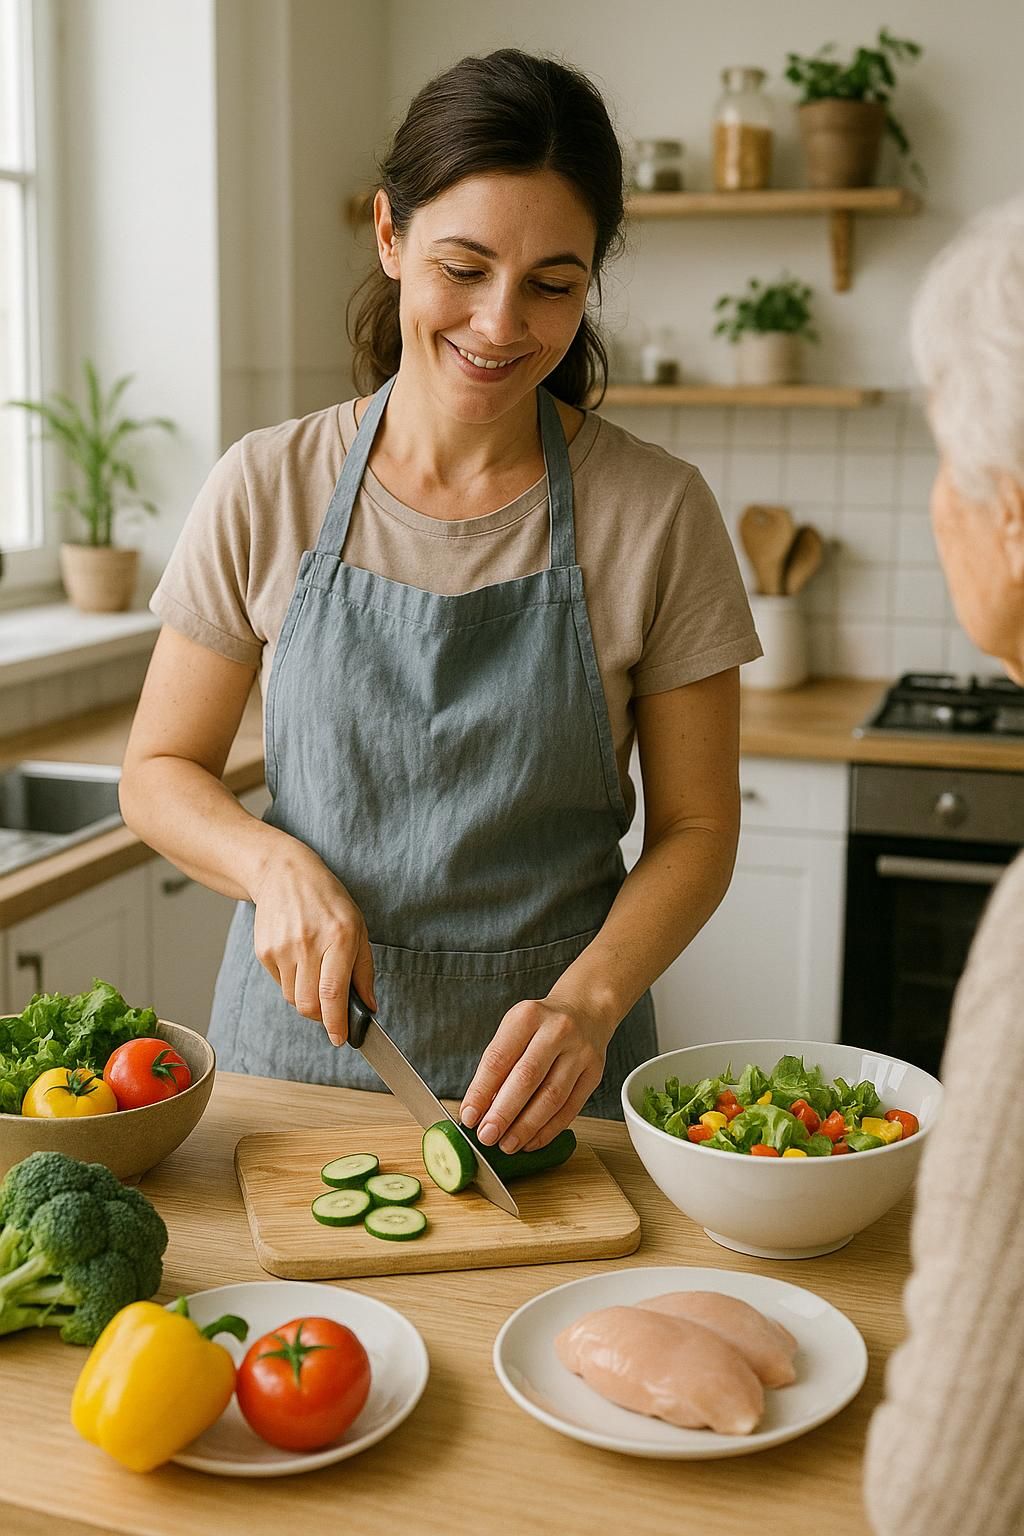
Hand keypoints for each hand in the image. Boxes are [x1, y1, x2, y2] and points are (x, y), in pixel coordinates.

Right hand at [250, 839, 375, 1046]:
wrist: (284, 874)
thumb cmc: (328, 900)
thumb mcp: (358, 927)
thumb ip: (364, 970)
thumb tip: (369, 1007)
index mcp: (339, 936)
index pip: (334, 993)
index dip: (337, 1023)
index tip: (341, 1039)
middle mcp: (308, 943)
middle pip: (310, 1005)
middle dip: (322, 1018)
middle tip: (332, 1011)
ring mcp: (282, 948)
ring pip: (294, 999)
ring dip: (308, 999)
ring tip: (316, 973)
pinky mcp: (264, 951)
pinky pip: (281, 985)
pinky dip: (293, 983)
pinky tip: (299, 959)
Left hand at [458, 995, 612, 1153]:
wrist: (585, 1010)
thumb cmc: (540, 1025)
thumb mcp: (514, 1030)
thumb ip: (497, 1066)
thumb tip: (479, 1109)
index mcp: (528, 1017)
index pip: (499, 1058)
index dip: (481, 1091)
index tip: (469, 1116)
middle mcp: (557, 1031)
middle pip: (527, 1078)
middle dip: (504, 1113)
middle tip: (487, 1135)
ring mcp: (580, 1052)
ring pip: (551, 1097)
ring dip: (526, 1127)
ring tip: (507, 1144)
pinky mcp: (594, 1073)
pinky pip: (570, 1108)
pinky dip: (549, 1130)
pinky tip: (532, 1141)